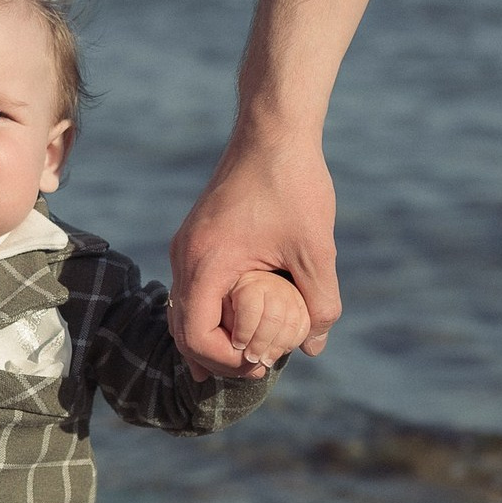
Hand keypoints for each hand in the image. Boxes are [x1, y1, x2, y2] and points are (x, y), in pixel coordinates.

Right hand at [169, 129, 339, 380]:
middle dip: (214, 357)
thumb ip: (319, 303)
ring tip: (242, 355)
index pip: (196, 334)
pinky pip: (192, 288)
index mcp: (206, 263)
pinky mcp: (195, 238)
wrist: (272, 131)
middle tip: (252, 371)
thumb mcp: (316, 251)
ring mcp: (185, 247)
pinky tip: (236, 320)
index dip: (224, 361)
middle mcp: (185, 257)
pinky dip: (209, 311)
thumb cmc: (294, 186)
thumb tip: (313, 347)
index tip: (261, 366)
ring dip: (209, 336)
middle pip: (182, 328)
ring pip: (183, 308)